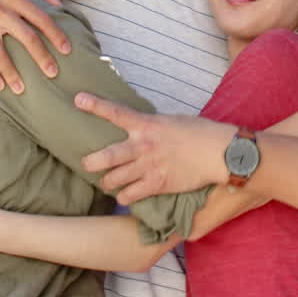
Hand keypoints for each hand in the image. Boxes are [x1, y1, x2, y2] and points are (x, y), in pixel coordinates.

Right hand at [0, 0, 69, 93]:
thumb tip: (60, 6)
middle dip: (41, 57)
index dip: (55, 34)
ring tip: (22, 90)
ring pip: (0, 53)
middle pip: (26, 37)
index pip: (40, 17)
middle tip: (53, 73)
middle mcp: (0, 11)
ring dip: (12, 73)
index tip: (67, 50)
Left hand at [76, 92, 233, 204]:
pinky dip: (125, 197)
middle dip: (91, 162)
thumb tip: (139, 128)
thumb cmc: (198, 132)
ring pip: (115, 179)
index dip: (95, 105)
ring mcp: (149, 167)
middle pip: (107, 156)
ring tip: (107, 183)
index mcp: (147, 125)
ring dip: (107, 182)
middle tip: (86, 165)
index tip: (78, 99)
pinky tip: (125, 196)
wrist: (219, 152)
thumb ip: (151, 126)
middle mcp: (144, 146)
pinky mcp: (158, 185)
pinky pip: (131, 195)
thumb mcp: (171, 121)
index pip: (116, 112)